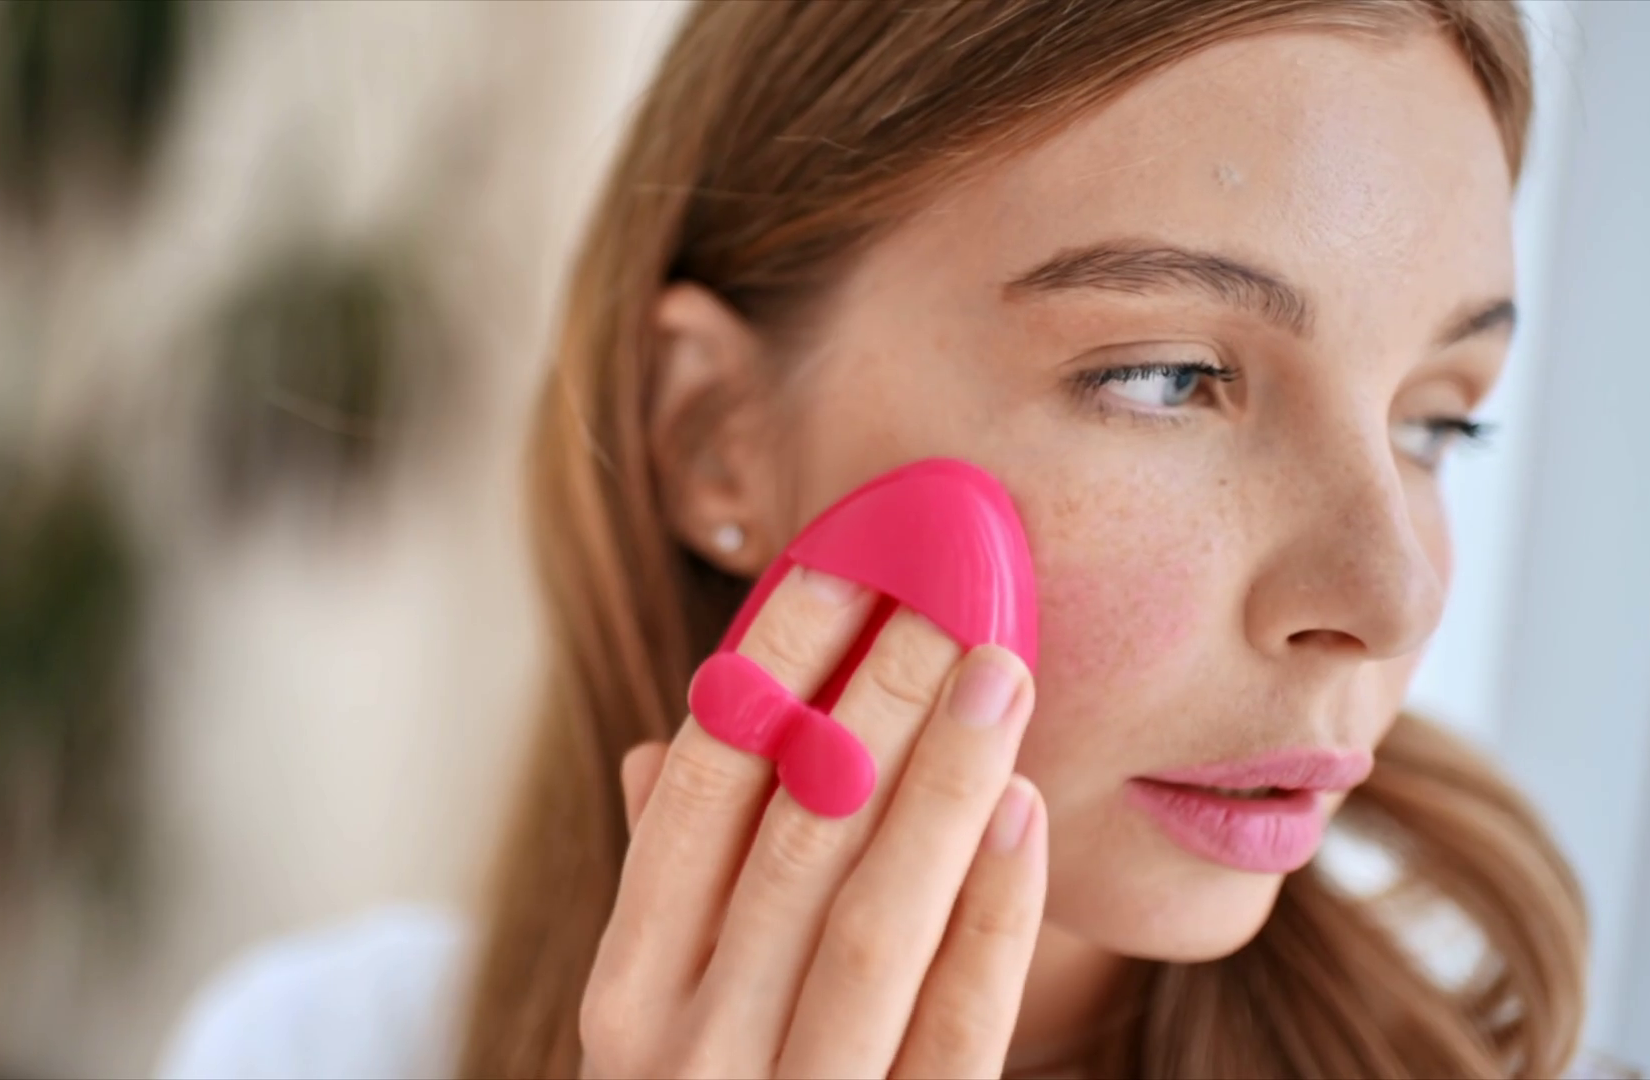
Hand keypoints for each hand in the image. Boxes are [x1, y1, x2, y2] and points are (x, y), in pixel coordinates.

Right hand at [581, 566, 1046, 1078]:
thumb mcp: (646, 1024)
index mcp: (626, 995)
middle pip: (795, 838)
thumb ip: (662, 900)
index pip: (701, 794)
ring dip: (943, 781)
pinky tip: (1023, 810)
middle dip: (875, 703)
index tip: (841, 572)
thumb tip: (654, 753)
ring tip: (996, 673)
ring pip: (875, 918)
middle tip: (944, 598)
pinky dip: (993, 912)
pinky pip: (959, 1026)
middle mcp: (694, 1050)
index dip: (772, 672)